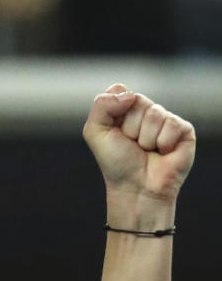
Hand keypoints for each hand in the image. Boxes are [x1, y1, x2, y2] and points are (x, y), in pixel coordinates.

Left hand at [83, 85, 194, 222]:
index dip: (115, 113)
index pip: (121, 91)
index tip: (115, 133)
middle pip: (138, 100)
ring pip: (155, 113)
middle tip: (132, 145)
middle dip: (130, 127)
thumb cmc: (116, 162)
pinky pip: (172, 124)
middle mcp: (147, 111)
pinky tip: (162, 153)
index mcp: (126, 109)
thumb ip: (101, 105)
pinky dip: (162, 142)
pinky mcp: (184, 131)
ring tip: (147, 150)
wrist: (136, 189)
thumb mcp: (95, 132)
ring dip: (145, 138)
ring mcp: (167, 120)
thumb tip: (129, 93)